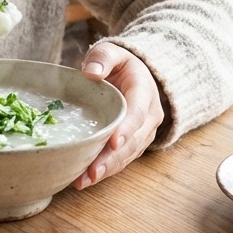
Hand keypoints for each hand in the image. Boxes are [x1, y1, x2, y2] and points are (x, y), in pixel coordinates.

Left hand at [74, 42, 163, 188]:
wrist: (136, 76)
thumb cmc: (121, 65)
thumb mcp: (113, 52)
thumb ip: (103, 57)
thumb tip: (91, 72)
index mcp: (144, 91)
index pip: (137, 113)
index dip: (126, 129)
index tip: (111, 142)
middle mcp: (149, 117)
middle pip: (132, 141)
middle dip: (112, 158)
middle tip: (91, 172)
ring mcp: (143, 133)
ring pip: (127, 155)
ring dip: (107, 169)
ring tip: (83, 180)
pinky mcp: (134, 144)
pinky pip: (122, 160)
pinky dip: (106, 170)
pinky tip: (85, 179)